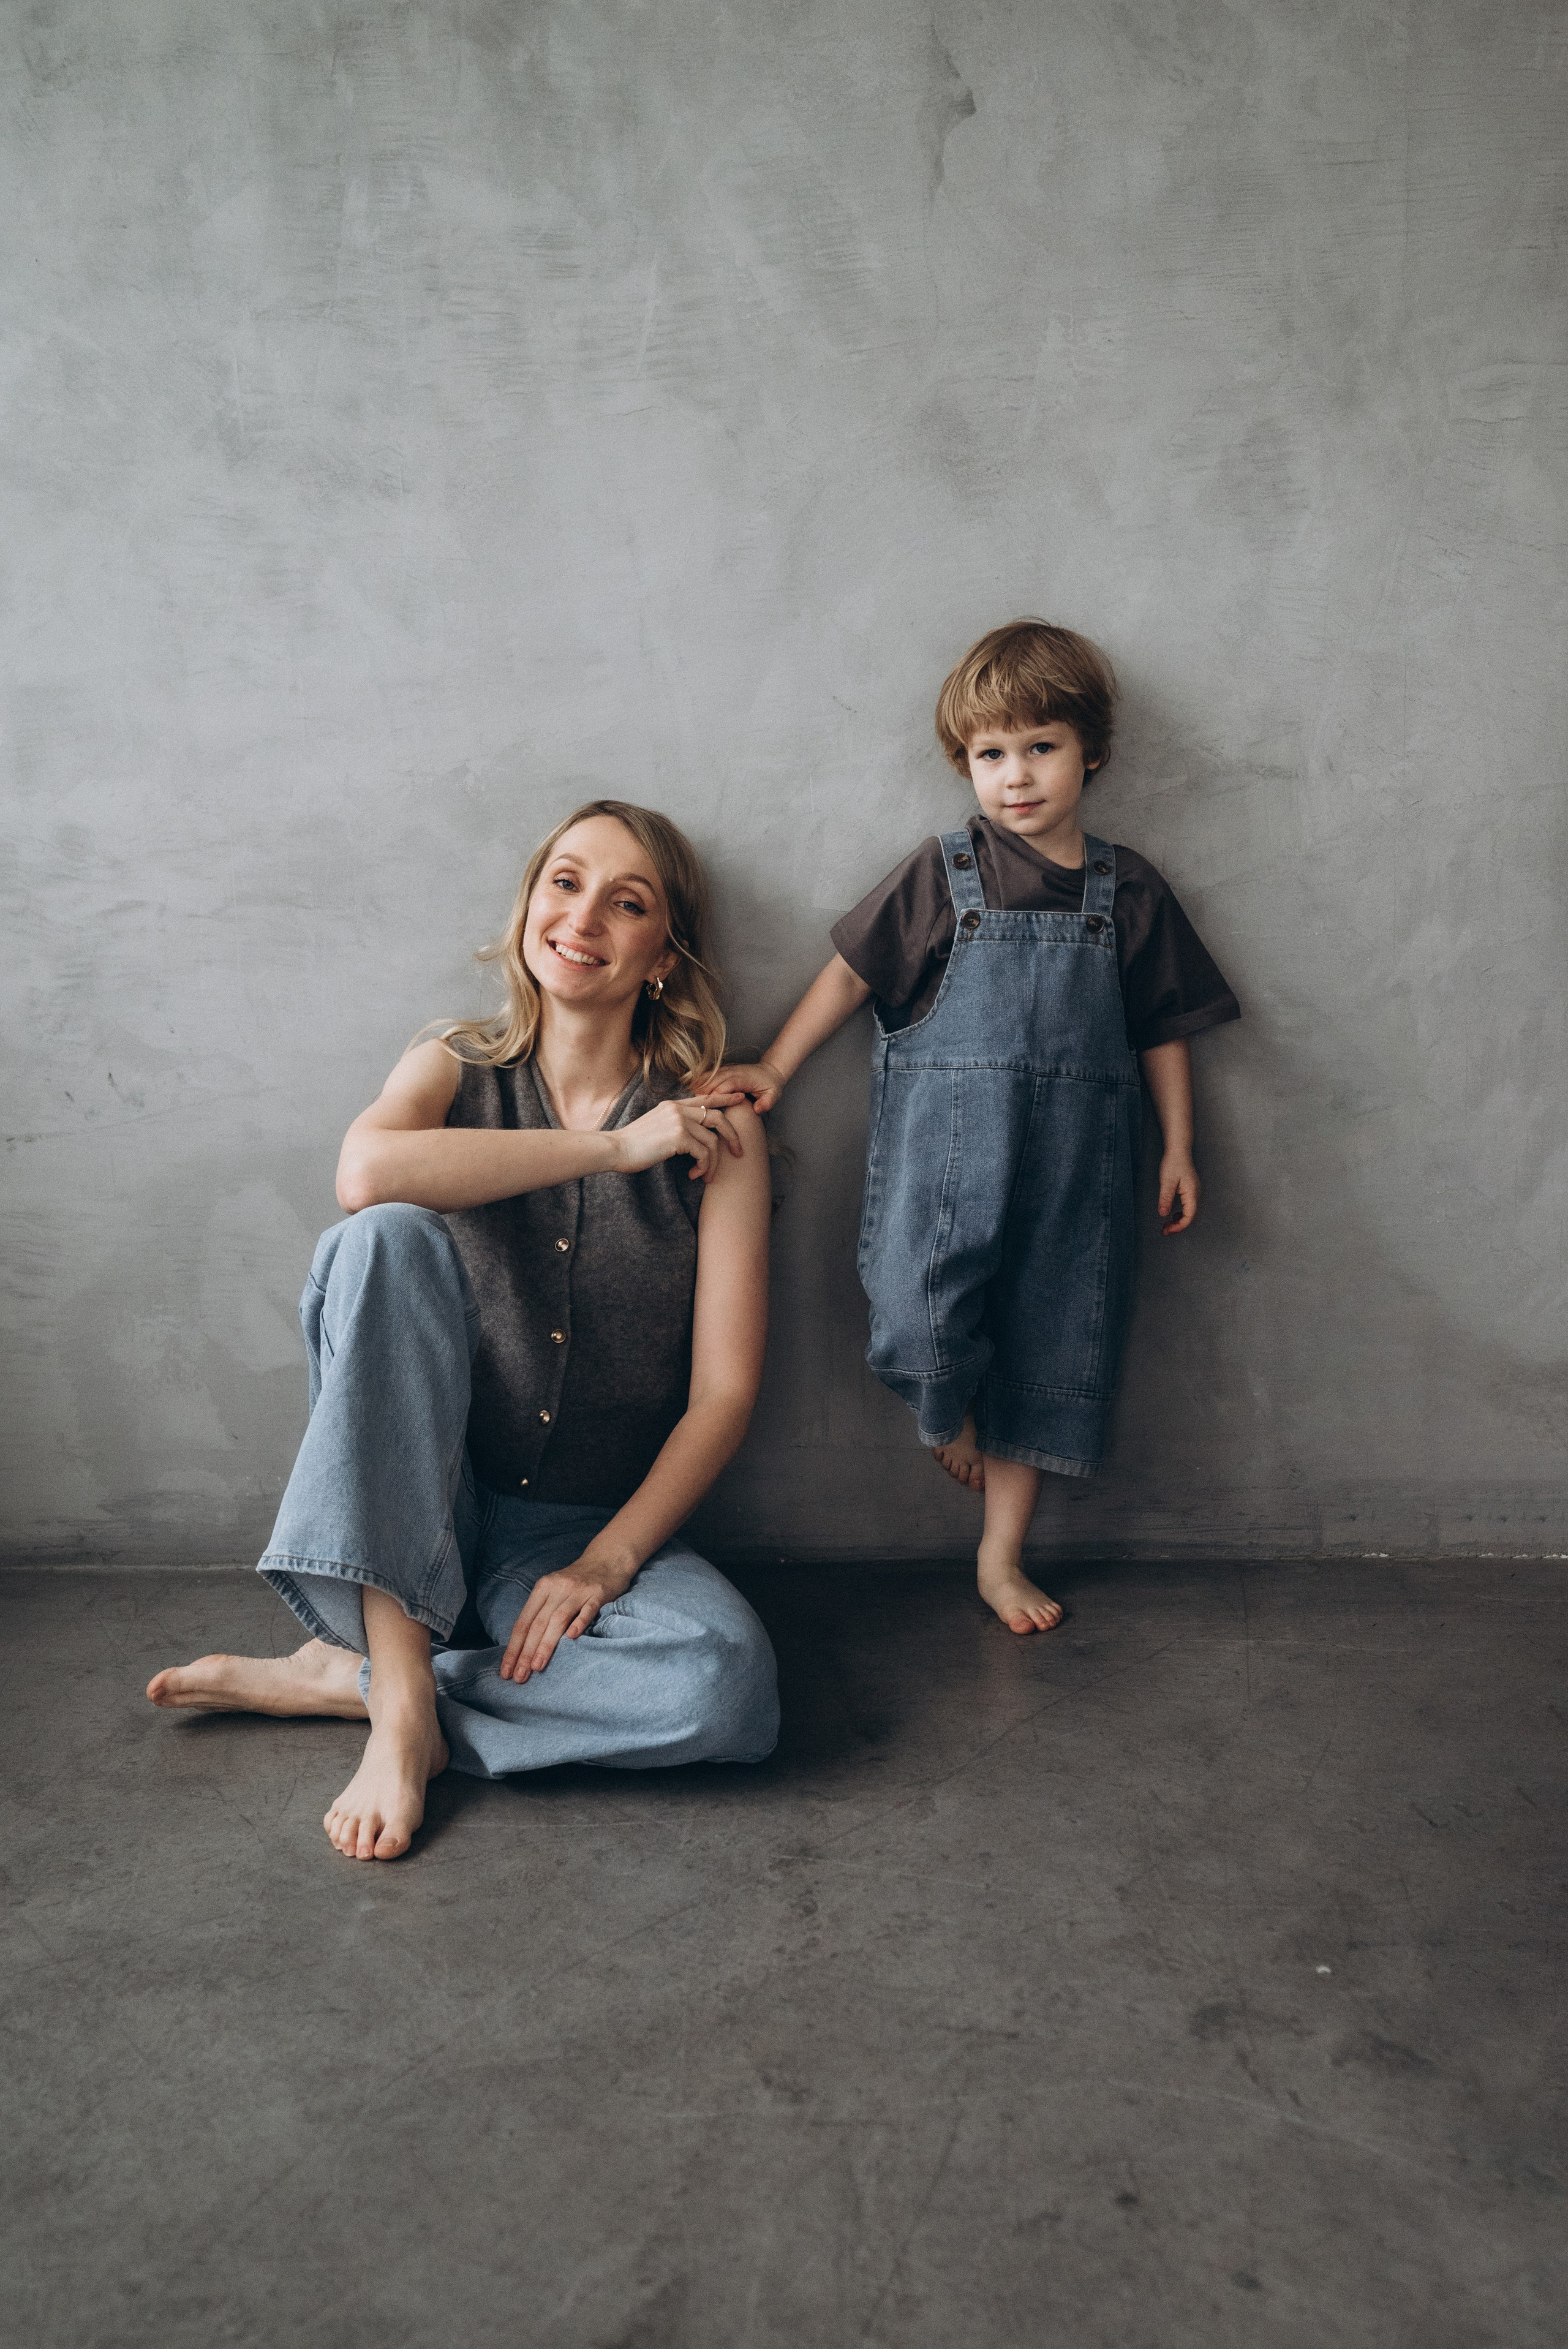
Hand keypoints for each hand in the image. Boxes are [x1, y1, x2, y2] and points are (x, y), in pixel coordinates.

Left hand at [499, 1549, 637, 1681]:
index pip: (523, 1622)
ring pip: (558, 1619)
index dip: (513, 1648)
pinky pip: (587, 1610)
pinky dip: (579, 1623)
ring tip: (537, 1666)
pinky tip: (572, 1639)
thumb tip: (523, 1647)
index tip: (507, 1671)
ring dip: (546, 1644)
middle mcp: (557, 1588)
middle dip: (526, 1652)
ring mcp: (578, 1591)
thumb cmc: (576, 1581)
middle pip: (538, 1623)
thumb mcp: (553, 1590)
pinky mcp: (598, 1594)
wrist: (607, 1558)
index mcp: (542, 1588)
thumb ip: (541, 1612)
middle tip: (520, 1677)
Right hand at [612, 1097, 742, 1182]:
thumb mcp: (655, 1126)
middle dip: (732, 1136)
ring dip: (713, 1163)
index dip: (725, 1097)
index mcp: (673, 1105)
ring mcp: (679, 1121)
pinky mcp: (679, 1136)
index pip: (705, 1098)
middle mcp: (678, 1109)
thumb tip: (693, 1137)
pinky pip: (704, 1153)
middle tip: (738, 1152)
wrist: (615, 1149)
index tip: (741, 1098)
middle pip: (718, 1118)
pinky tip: (694, 1175)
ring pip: (712, 1141)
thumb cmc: (633, 1145)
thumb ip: (674, 1124)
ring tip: (706, 1176)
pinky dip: (704, 1167)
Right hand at [693, 1060, 787, 1113]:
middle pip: (713, 1080)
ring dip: (699, 1087)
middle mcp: (733, 1072)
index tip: (708, 1106)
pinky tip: (692, 1089)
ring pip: (709, 1076)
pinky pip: (708, 1074)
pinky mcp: (724, 1070)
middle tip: (695, 1107)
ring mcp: (727, 1069)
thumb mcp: (774, 1095)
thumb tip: (758, 1109)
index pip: (726, 1085)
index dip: (716, 1095)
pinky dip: (700, 1081)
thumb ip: (767, 1103)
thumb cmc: (771, 1086)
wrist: (771, 1071)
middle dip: (704, 1093)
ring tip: (691, 1100)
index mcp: (743, 1078)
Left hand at [1159, 1154, 1200, 1234]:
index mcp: (1192, 1193)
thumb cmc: (1173, 1163)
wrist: (1179, 1151)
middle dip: (1178, 1226)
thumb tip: (1163, 1214)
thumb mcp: (1167, 1182)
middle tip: (1164, 1231)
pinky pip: (1188, 1207)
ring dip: (1179, 1221)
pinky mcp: (1191, 1191)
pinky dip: (1180, 1214)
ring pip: (1190, 1213)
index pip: (1189, 1216)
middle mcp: (1196, 1195)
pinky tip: (1172, 1216)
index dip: (1179, 1226)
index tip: (1167, 1230)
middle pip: (1190, 1217)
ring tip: (1166, 1226)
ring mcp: (1194, 1193)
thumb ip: (1165, 1198)